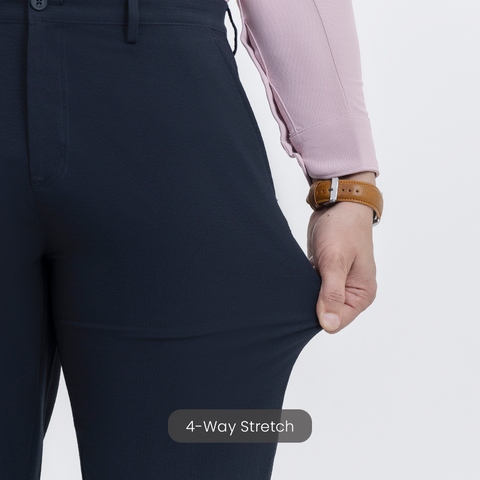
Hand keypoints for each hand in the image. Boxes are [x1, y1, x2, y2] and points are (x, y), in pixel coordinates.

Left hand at [307, 172, 377, 333]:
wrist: (338, 203)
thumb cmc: (343, 228)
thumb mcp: (336, 261)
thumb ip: (332, 293)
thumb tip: (329, 325)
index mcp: (361, 294)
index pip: (338, 321)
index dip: (320, 315)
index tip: (307, 299)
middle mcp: (351, 292)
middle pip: (326, 312)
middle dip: (311, 303)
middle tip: (300, 286)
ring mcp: (337, 283)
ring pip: (315, 300)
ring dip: (305, 292)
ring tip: (299, 278)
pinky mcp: (324, 274)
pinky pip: (310, 288)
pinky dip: (302, 283)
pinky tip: (297, 274)